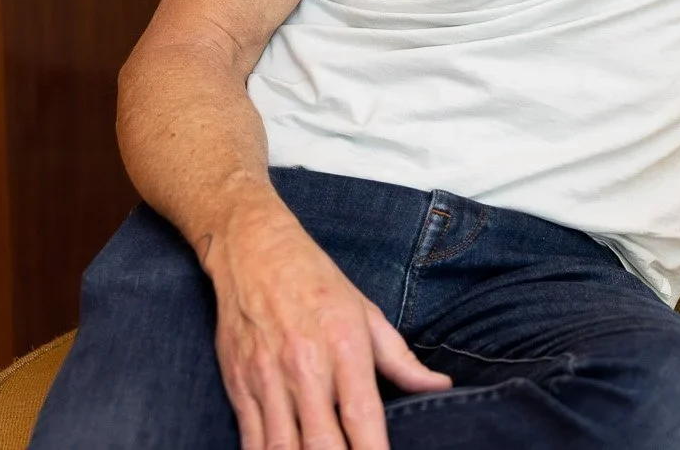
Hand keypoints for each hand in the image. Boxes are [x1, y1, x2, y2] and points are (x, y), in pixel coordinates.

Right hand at [200, 197, 449, 449]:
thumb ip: (400, 358)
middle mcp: (305, 366)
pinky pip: (251, 439)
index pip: (363, 416)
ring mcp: (268, 378)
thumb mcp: (365, 312)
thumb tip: (439, 385)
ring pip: (282, 447)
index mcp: (345, 346)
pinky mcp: (239, 384)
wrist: (253, 250)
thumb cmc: (315, 279)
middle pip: (322, 442)